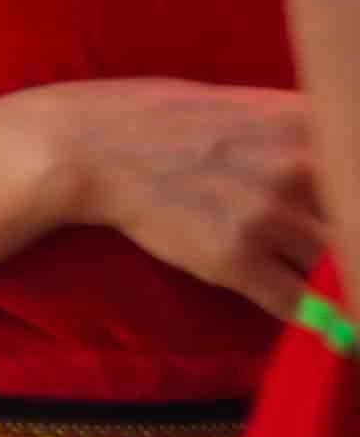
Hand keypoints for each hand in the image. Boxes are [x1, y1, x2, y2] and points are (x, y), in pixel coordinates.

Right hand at [45, 80, 325, 322]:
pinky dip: (319, 322)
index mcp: (310, 123)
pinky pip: (299, 306)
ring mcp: (266, 216)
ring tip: (348, 297)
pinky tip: (332, 329)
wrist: (102, 145)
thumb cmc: (180, 120)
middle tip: (358, 265)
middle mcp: (298, 168)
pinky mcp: (235, 259)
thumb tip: (352, 159)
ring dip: (350, 287)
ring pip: (343, 271)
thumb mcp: (259, 107)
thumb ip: (315, 130)